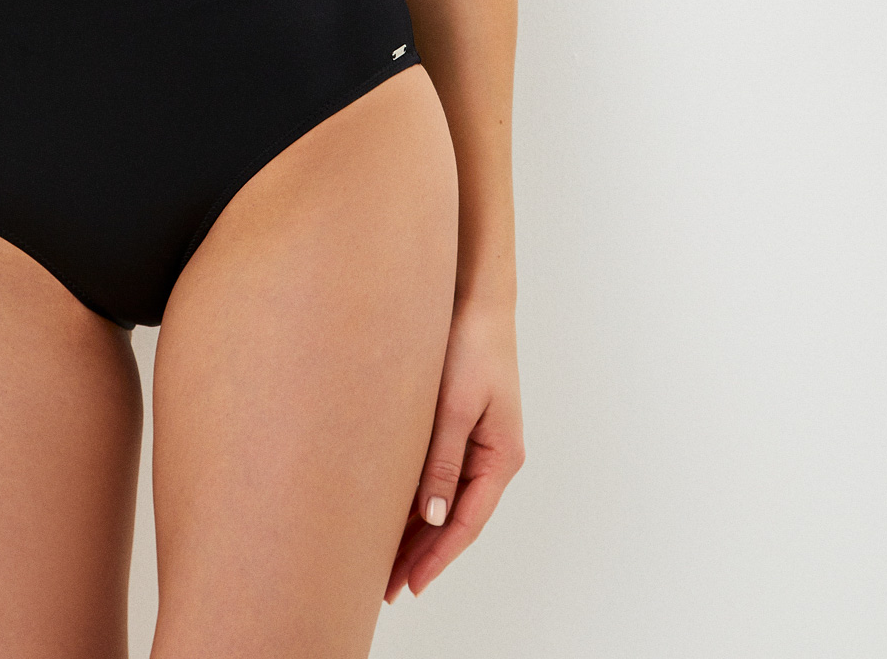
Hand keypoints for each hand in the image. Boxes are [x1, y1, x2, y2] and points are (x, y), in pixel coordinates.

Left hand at [385, 294, 524, 602]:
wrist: (476, 299)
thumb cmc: (470, 346)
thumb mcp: (454, 406)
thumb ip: (442, 461)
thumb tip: (431, 516)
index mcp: (501, 457)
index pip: (466, 522)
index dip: (438, 557)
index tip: (410, 585)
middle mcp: (493, 458)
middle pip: (456, 519)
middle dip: (423, 554)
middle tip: (387, 587)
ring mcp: (479, 444)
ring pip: (447, 501)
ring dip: (419, 531)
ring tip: (385, 563)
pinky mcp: (463, 428)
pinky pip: (441, 476)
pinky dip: (420, 500)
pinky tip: (396, 516)